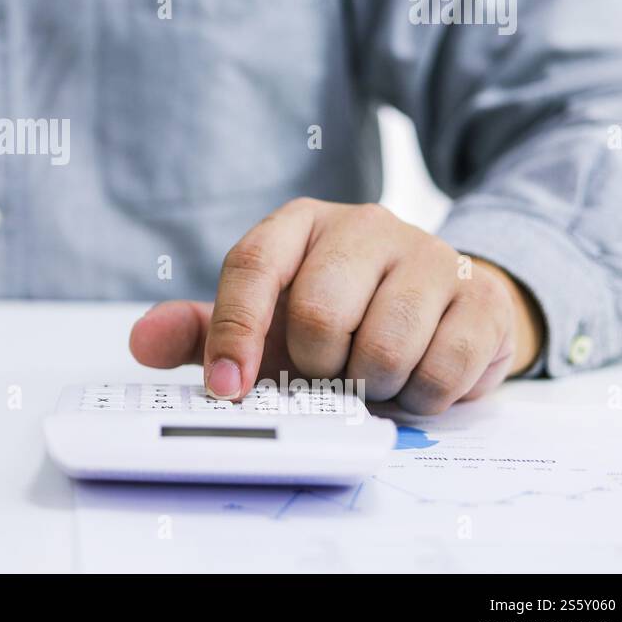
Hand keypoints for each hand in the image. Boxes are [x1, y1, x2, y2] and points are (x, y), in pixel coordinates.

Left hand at [130, 199, 542, 413]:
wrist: (442, 306)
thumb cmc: (342, 314)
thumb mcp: (268, 322)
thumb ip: (204, 333)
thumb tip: (140, 343)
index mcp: (300, 226)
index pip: (252, 266)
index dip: (233, 333)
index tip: (226, 388)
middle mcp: (364, 227)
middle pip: (318, 312)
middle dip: (316, 367)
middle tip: (328, 373)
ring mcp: (428, 255)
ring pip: (382, 348)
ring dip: (371, 386)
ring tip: (373, 374)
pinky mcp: (480, 296)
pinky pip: (440, 370)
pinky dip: (420, 396)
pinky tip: (415, 379)